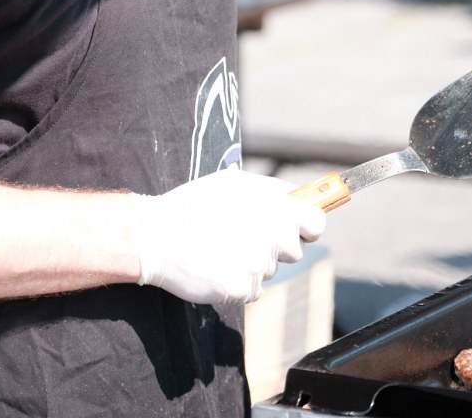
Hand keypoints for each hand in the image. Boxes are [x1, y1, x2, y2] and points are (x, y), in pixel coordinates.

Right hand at [131, 169, 325, 304]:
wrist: (156, 236)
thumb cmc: (192, 206)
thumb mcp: (232, 183)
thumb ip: (271, 191)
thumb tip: (299, 199)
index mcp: (271, 204)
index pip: (315, 222)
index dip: (307, 226)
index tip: (298, 227)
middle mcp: (270, 233)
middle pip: (293, 250)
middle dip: (273, 245)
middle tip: (241, 234)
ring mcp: (258, 263)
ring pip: (268, 269)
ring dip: (251, 262)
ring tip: (220, 246)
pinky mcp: (244, 288)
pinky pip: (251, 289)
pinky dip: (236, 281)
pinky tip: (215, 265)